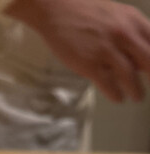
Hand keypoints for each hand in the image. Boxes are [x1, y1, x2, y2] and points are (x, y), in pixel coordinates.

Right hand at [5, 0, 149, 101]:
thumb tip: (138, 57)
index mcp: (133, 21)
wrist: (58, 9)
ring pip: (129, 76)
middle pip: (148, 61)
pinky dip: (115, 94)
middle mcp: (124, 35)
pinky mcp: (90, 64)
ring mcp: (106, 50)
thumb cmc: (85, 13)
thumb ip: (130, 33)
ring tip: (137, 97)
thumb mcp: (116, 16)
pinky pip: (108, 84)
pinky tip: (118, 98)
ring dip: (136, 90)